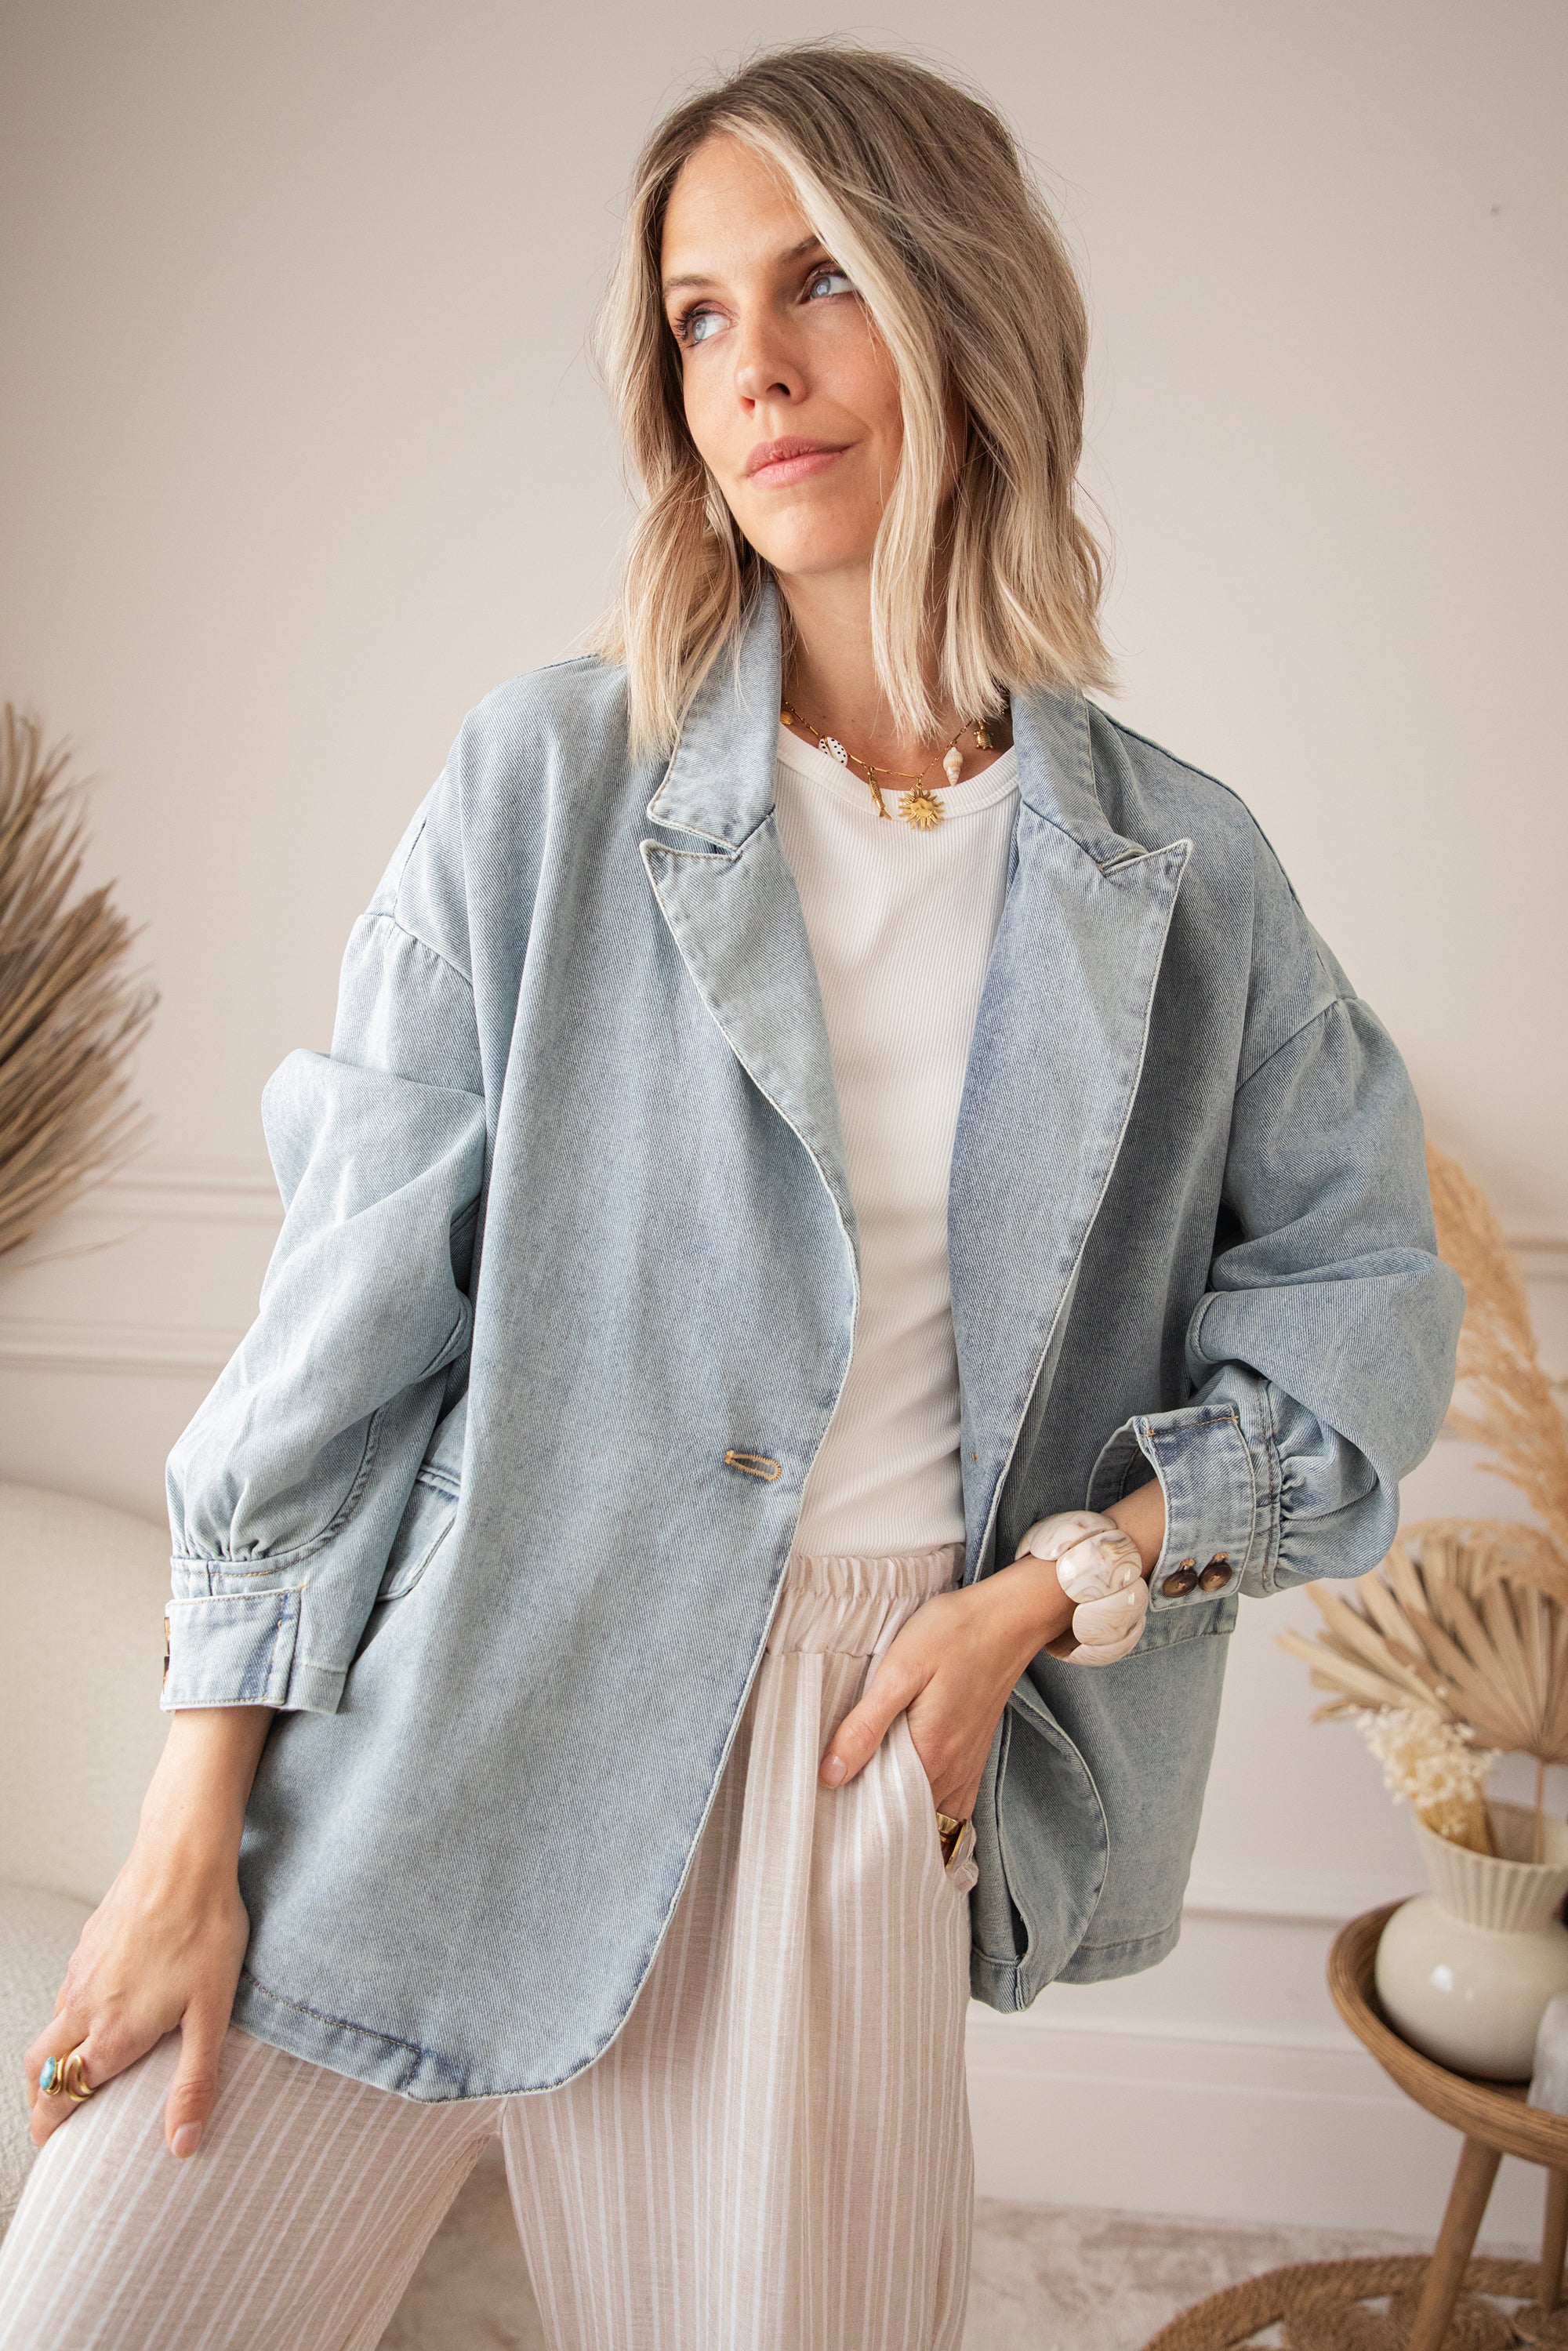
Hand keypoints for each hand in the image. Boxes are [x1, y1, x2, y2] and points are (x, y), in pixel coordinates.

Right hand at [24, 1705, 271, 2158]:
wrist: (184, 1854)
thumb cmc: (205, 1929)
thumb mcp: (212, 2013)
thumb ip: (195, 2083)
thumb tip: (182, 2146)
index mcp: (113, 2032)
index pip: (65, 2092)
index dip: (50, 2123)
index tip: (48, 2143)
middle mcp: (86, 2004)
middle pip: (41, 2065)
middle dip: (40, 2096)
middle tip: (51, 2114)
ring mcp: (83, 1968)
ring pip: (51, 2023)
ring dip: (53, 2053)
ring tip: (75, 2066)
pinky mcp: (90, 1938)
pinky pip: (68, 1987)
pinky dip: (69, 2012)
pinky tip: (98, 2005)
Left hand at [814, 1481, 1165, 1819]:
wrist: (1007, 1619)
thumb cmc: (952, 1635)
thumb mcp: (899, 1671)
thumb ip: (866, 1726)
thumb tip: (830, 1775)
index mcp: (929, 1755)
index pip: (883, 1815)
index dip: (852, 1821)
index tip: (824, 1818)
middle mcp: (951, 1773)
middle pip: (907, 1822)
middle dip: (872, 1827)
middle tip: (835, 1816)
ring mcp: (966, 1767)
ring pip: (930, 1817)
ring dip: (899, 1819)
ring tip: (862, 1808)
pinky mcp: (973, 1756)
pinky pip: (951, 1804)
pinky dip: (928, 1810)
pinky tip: (903, 1795)